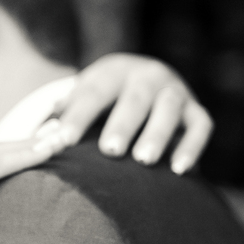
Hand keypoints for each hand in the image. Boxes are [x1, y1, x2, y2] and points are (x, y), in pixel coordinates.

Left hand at [67, 54, 211, 173]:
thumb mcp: (83, 99)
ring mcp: (175, 92)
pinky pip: (201, 126)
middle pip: (135, 98)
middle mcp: (147, 76)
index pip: (94, 93)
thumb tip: (41, 138)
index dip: (78, 116)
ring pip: (169, 108)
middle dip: (123, 124)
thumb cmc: (103, 102)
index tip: (63, 141)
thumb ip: (64, 117)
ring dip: (158, 133)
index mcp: (113, 72)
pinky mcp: (196, 111)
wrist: (143, 82)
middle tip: (110, 150)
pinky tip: (180, 170)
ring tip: (144, 160)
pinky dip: (193, 146)